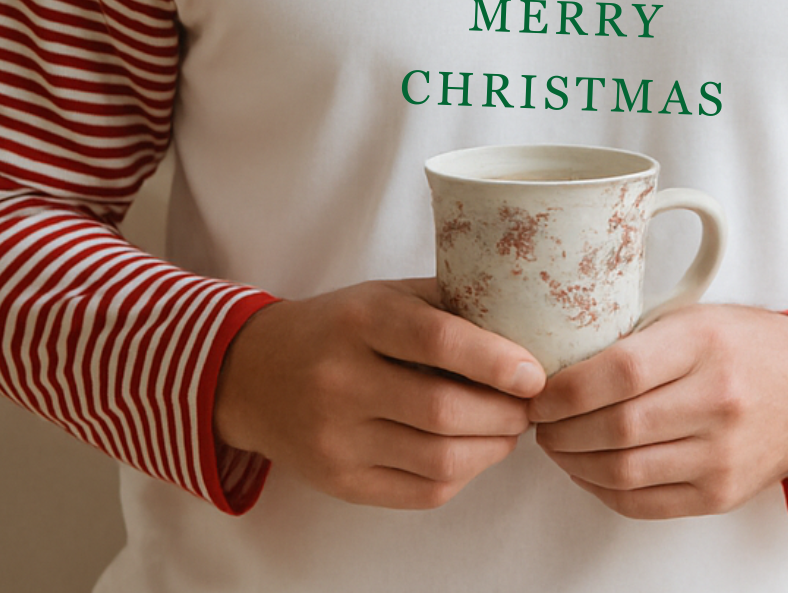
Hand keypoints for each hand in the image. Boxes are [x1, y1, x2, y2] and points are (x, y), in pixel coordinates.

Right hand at [213, 278, 545, 508]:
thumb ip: (446, 304)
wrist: (253, 374)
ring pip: (438, 460)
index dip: (495, 359)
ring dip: (493, 448)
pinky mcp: (339, 482)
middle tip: (531, 404)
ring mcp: (336, 439)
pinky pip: (421, 492)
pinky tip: (475, 452)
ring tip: (510, 427)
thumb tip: (524, 323)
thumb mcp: (384, 295)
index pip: (438, 341)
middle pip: (443, 410)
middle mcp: (341, 381)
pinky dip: (463, 475)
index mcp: (359, 321)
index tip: (534, 372)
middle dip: (505, 413)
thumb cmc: (338, 327)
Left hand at [528, 305, 787, 518]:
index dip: (565, 389)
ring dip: (574, 462)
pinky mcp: (720, 494)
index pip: (619, 372)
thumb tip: (562, 363)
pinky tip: (587, 470)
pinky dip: (603, 489)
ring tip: (556, 444)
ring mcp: (720, 454)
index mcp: (703, 345)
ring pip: (623, 472)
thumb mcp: (695, 318)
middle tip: (539, 420)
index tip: (539, 390)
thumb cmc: (746, 345)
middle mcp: (715, 401)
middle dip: (560, 429)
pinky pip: (644, 503)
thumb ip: (636, 338)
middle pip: (616, 428)